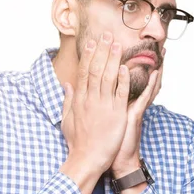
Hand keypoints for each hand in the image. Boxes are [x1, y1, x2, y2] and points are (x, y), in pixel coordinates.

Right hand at [60, 32, 128, 193]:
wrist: (87, 159)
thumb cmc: (78, 142)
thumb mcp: (67, 119)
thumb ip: (68, 100)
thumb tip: (67, 85)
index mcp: (79, 99)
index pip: (83, 71)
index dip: (89, 55)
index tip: (92, 42)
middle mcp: (90, 99)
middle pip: (95, 69)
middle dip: (101, 51)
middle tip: (107, 35)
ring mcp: (103, 106)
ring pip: (107, 77)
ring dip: (112, 59)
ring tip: (117, 44)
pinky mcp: (116, 114)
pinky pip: (120, 93)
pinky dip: (123, 79)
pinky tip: (126, 66)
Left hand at [110, 48, 164, 177]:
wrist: (112, 159)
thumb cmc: (106, 142)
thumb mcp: (102, 118)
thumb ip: (98, 102)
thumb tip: (89, 89)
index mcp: (122, 102)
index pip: (129, 80)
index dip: (134, 65)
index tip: (136, 51)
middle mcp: (131, 103)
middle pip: (144, 80)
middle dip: (153, 64)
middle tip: (160, 49)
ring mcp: (135, 109)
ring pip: (148, 86)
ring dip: (156, 70)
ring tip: (162, 56)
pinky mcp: (135, 115)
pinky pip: (144, 98)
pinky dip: (149, 86)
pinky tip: (153, 74)